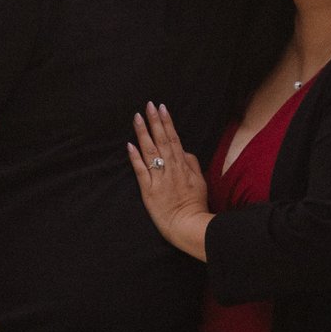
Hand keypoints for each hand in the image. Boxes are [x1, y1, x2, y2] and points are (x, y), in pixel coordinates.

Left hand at [128, 103, 212, 260]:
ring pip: (150, 151)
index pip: (174, 139)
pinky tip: (130, 144)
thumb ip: (192, 164)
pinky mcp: (148, 190)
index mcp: (183, 166)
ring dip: (143, 133)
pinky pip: (141, 171)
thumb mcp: (200, 182)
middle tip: (148, 105)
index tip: (162, 108)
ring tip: (137, 117)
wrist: (188, 226)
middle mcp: (171, 168)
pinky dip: (135, 157)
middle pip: (161, 140)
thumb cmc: (195, 205)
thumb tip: (185, 151)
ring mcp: (159, 179)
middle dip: (155, 121)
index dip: (167, 122)